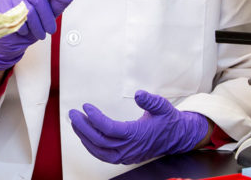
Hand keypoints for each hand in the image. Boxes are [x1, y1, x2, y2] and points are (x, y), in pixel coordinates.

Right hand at [0, 0, 72, 71]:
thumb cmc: (28, 24)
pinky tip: (24, 31)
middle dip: (47, 18)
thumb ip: (56, 4)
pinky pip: (16, 20)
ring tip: (40, 33)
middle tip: (51, 30)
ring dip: (37, 26)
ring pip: (28, 11)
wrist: (9, 40)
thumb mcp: (46, 13)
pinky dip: (24, 29)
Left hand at [69, 90, 210, 164]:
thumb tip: (138, 93)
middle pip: (100, 141)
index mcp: (137, 135)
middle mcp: (130, 148)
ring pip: (99, 151)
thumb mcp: (163, 107)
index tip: (86, 106)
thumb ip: (150, 101)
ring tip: (75, 123)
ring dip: (84, 138)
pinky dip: (91, 146)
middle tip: (72, 114)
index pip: (109, 129)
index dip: (95, 118)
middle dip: (83, 127)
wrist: (177, 138)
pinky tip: (84, 136)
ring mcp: (126, 155)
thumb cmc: (168, 121)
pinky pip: (103, 156)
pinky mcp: (125, 158)